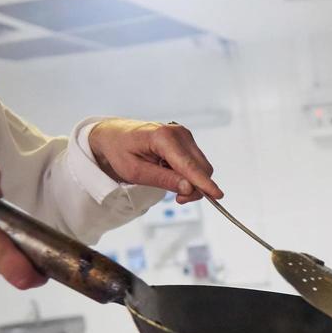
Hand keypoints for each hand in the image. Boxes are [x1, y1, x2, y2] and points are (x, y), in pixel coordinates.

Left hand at [87, 119, 222, 203]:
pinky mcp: (186, 141)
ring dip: (191, 182)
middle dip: (195, 187)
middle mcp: (178, 133)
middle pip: (201, 168)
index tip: (217, 195)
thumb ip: (164, 179)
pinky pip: (196, 163)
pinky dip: (188, 174)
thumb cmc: (119, 151)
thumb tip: (189, 188)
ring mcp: (184, 136)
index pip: (189, 165)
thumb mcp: (135, 171)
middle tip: (177, 198)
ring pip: (201, 167)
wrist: (113, 135)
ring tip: (168, 182)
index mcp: (163, 137)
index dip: (203, 183)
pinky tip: (170, 173)